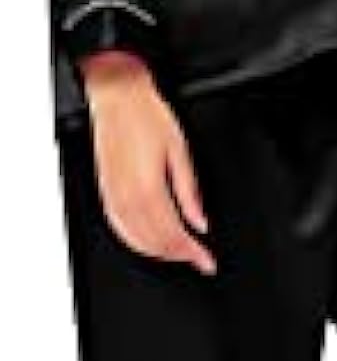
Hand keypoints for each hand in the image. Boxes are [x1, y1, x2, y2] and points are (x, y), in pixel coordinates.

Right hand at [78, 50, 217, 271]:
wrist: (117, 98)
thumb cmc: (147, 116)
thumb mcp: (180, 151)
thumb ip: (189, 192)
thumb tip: (200, 222)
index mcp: (148, 187)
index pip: (174, 234)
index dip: (193, 253)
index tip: (207, 261)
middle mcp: (127, 196)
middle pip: (155, 242)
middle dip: (179, 256)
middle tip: (198, 259)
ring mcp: (112, 196)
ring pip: (136, 240)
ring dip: (159, 252)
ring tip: (179, 254)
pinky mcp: (105, 193)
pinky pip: (119, 228)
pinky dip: (136, 242)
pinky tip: (148, 243)